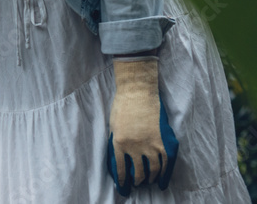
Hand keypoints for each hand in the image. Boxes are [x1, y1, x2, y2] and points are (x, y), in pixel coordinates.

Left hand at [107, 56, 178, 195]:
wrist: (137, 92)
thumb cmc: (122, 106)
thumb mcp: (113, 127)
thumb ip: (116, 144)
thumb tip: (120, 160)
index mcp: (119, 143)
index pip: (121, 169)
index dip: (123, 181)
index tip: (124, 187)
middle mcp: (135, 147)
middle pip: (139, 172)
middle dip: (138, 181)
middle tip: (137, 184)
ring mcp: (151, 144)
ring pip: (154, 169)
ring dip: (151, 178)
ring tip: (149, 181)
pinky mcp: (163, 140)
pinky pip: (165, 161)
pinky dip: (164, 171)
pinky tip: (162, 176)